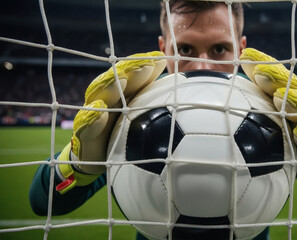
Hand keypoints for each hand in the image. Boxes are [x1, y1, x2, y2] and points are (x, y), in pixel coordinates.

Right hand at [56, 51, 165, 193]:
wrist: (97, 158)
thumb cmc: (125, 136)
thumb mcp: (142, 119)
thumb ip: (156, 100)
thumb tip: (182, 80)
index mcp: (123, 94)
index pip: (133, 75)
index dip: (144, 66)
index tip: (160, 59)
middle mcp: (107, 99)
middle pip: (117, 81)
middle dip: (131, 71)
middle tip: (146, 65)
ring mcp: (93, 114)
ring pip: (99, 96)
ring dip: (110, 86)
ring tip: (121, 80)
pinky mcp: (83, 134)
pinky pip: (85, 126)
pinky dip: (92, 119)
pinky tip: (100, 113)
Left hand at [240, 48, 296, 194]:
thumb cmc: (273, 134)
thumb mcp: (255, 118)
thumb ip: (238, 102)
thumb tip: (207, 86)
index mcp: (280, 94)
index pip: (271, 75)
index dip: (260, 63)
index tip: (245, 56)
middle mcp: (296, 104)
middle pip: (289, 86)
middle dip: (276, 77)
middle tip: (261, 73)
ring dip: (294, 101)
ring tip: (281, 97)